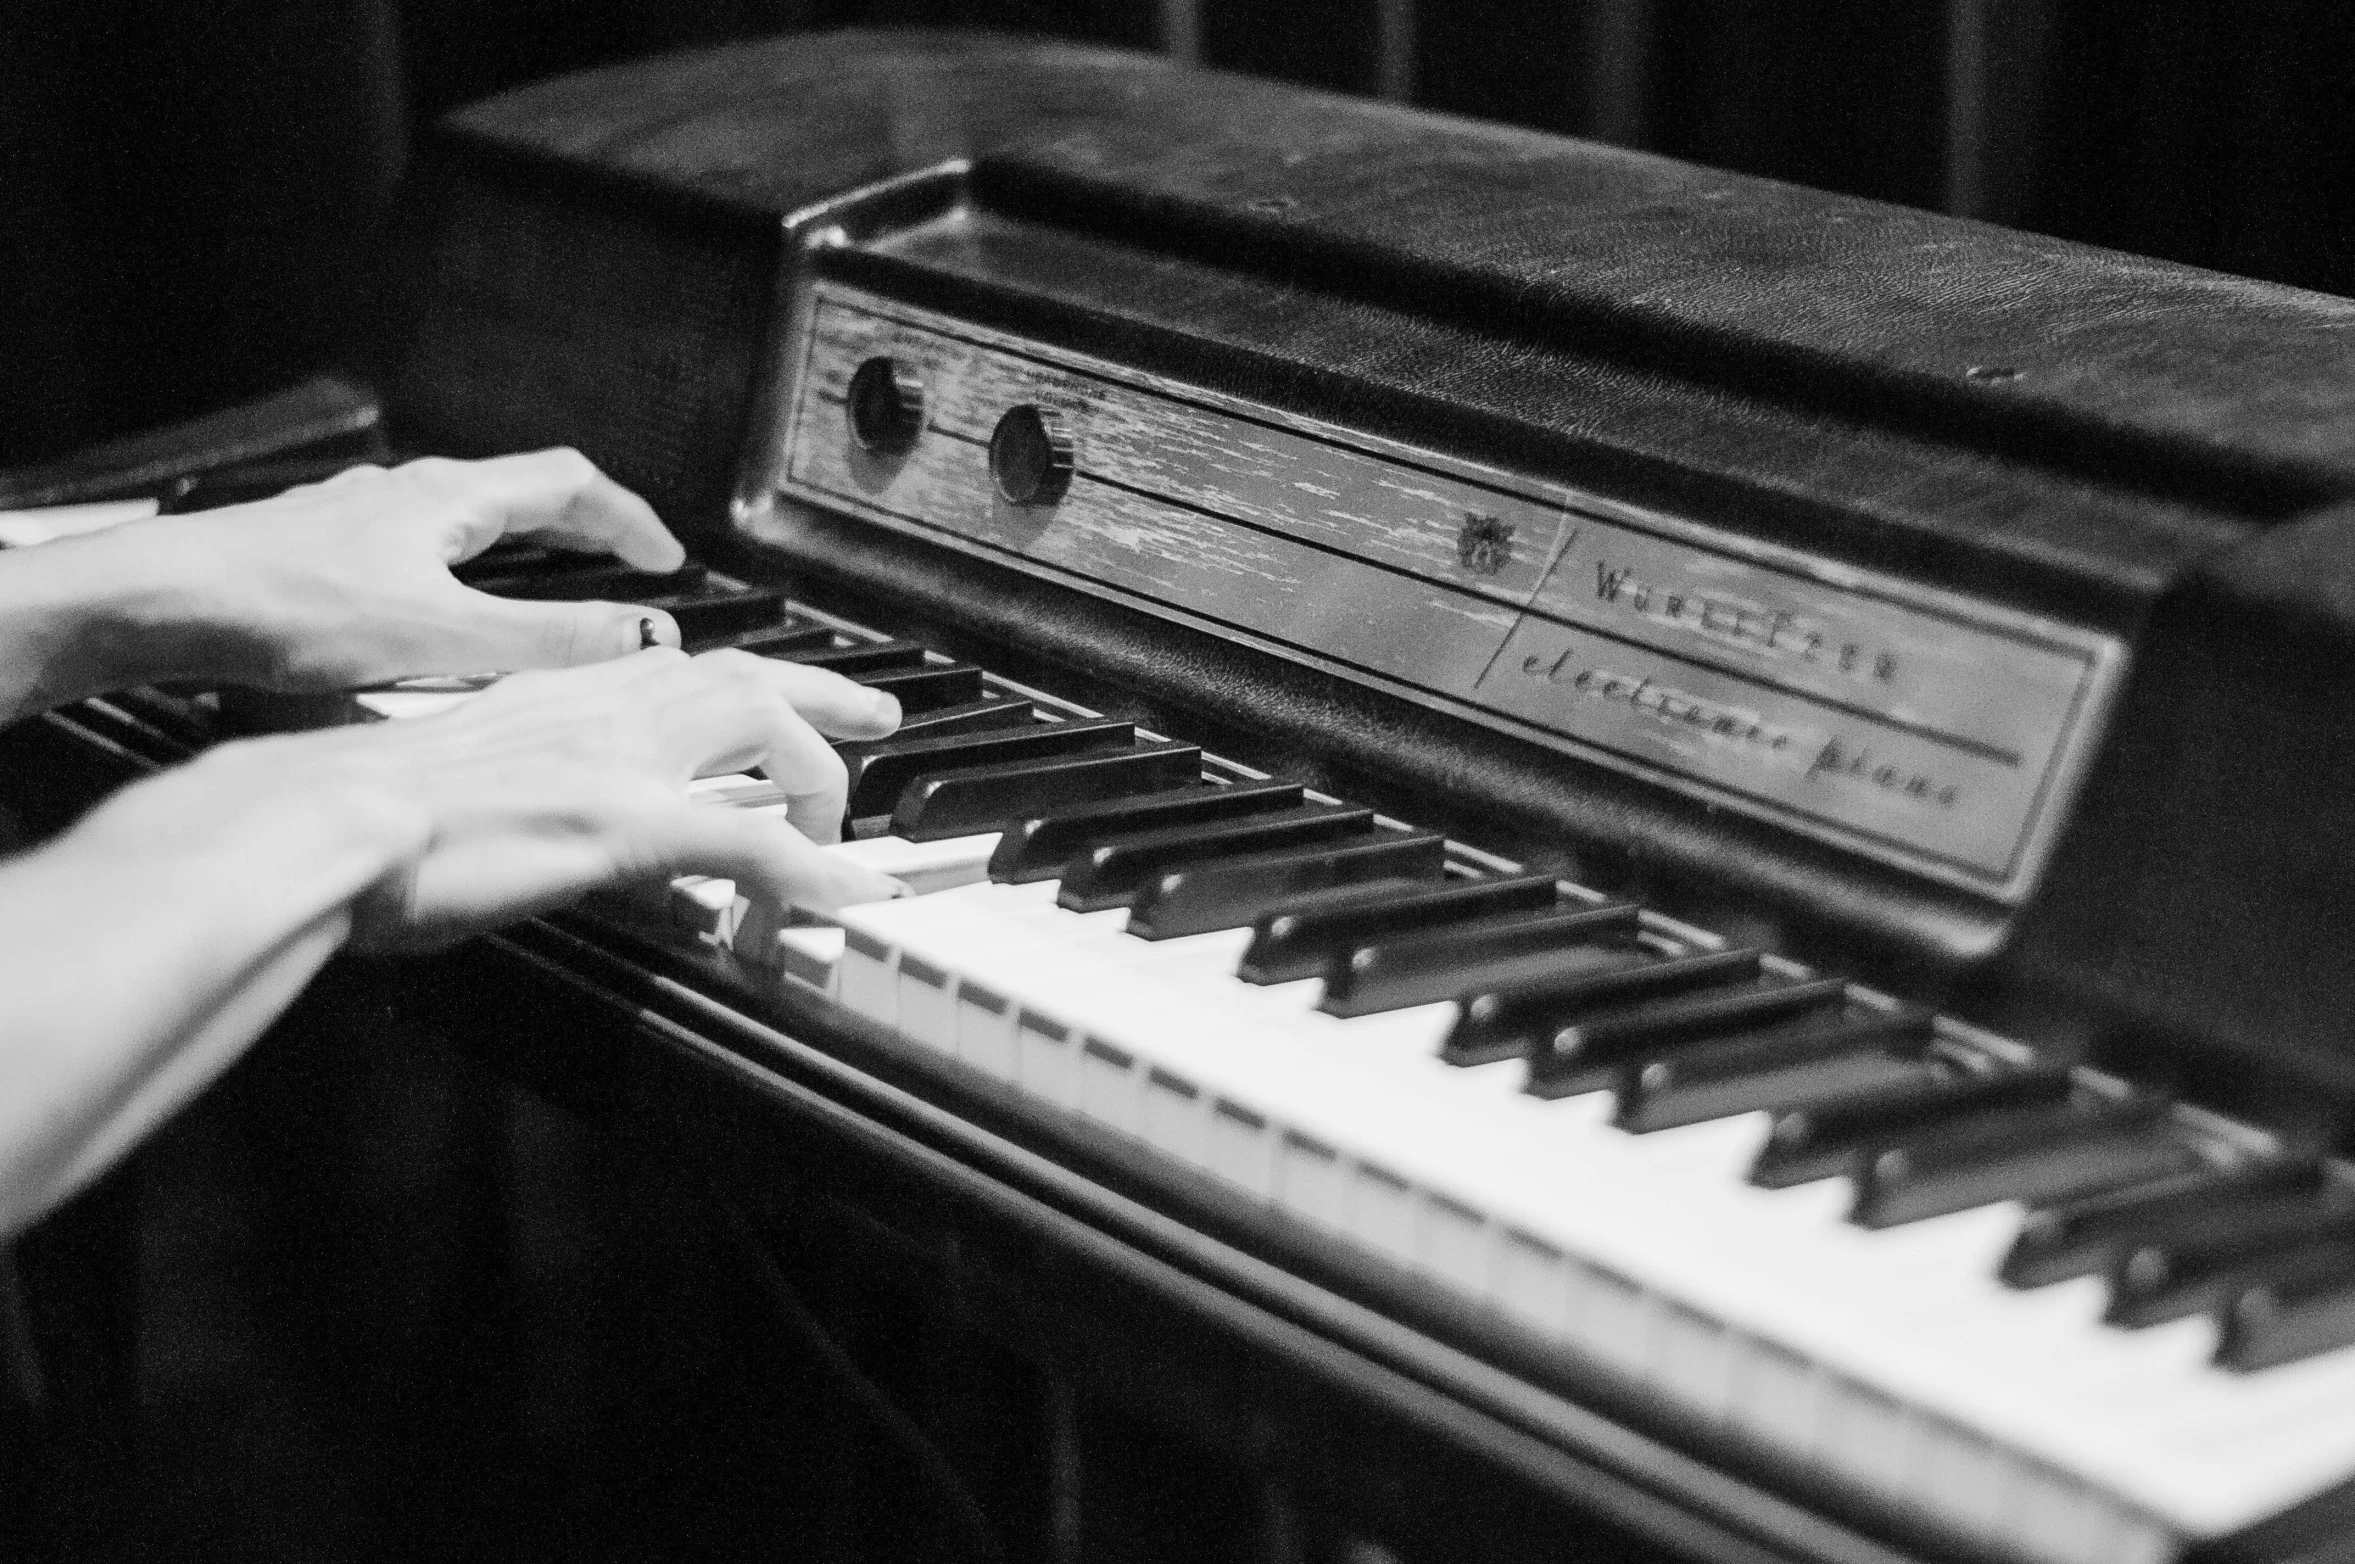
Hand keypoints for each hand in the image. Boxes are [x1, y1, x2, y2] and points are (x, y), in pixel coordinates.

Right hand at [82, 646, 906, 952]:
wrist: (312, 821)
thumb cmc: (350, 817)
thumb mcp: (450, 783)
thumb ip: (511, 790)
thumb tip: (540, 828)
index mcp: (553, 698)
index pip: (672, 668)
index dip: (737, 681)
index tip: (775, 700)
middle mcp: (597, 710)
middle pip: (742, 677)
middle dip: (822, 698)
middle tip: (877, 724)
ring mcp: (618, 763)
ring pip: (764, 733)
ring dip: (821, 780)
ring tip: (854, 835)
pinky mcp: (622, 823)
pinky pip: (754, 841)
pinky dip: (811, 869)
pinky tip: (845, 899)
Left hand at [156, 448, 693, 690]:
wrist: (167, 603)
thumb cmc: (287, 607)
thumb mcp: (439, 634)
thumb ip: (545, 639)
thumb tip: (640, 636)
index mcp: (451, 497)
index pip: (571, 483)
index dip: (631, 519)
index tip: (667, 560)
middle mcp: (412, 495)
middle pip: (525, 496)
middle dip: (588, 532)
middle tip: (627, 572)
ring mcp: (368, 521)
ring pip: (472, 524)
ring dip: (530, 553)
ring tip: (557, 595)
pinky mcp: (332, 555)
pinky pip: (428, 552)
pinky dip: (472, 576)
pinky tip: (454, 621)